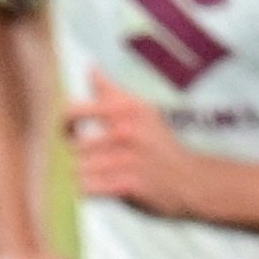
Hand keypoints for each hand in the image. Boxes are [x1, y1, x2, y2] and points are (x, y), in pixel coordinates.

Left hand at [67, 72, 220, 220]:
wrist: (191, 180)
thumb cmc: (159, 145)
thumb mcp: (142, 111)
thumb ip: (111, 92)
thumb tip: (91, 67)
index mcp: (126, 109)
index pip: (73, 111)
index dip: (66, 124)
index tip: (73, 132)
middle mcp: (126, 130)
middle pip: (74, 146)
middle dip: (80, 156)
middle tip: (97, 159)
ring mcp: (127, 158)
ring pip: (77, 168)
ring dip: (85, 175)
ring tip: (104, 175)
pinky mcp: (127, 185)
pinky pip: (86, 188)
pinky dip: (90, 191)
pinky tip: (104, 187)